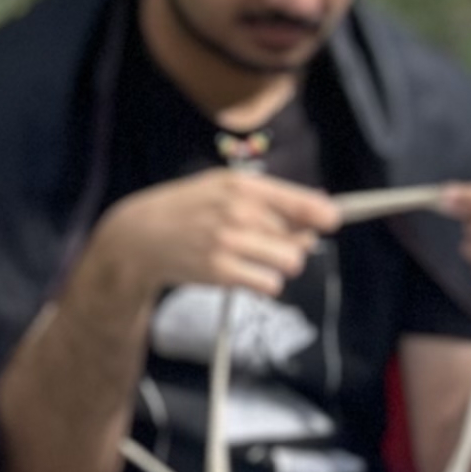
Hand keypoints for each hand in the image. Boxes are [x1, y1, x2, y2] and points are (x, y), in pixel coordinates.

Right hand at [85, 167, 337, 306]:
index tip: (333, 221)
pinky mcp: (221, 272)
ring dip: (278, 265)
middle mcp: (239, 212)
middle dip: (290, 244)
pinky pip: (270, 285)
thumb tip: (322, 209)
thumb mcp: (221, 188)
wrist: (137, 237)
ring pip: (290, 263)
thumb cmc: (185, 209)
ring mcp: (230, 243)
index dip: (326, 215)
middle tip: (266, 243)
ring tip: (253, 258)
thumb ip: (270, 197)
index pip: (305, 203)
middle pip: (301, 239)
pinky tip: (241, 273)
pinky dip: (263, 283)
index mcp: (242, 186)